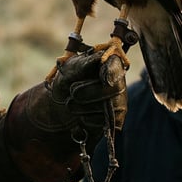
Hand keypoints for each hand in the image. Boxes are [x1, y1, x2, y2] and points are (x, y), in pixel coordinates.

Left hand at [5, 48, 126, 181]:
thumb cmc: (68, 79)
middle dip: (87, 92)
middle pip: (112, 89)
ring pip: (107, 108)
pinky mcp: (115, 120)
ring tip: (70, 102)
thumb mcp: (70, 68)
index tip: (103, 78)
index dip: (111, 72)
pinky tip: (80, 114)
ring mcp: (119, 102)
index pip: (116, 66)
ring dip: (82, 107)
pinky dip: (87, 119)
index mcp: (109, 63)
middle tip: (72, 92)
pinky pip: (104, 122)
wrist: (61, 101)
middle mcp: (118, 82)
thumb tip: (99, 58)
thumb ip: (84, 64)